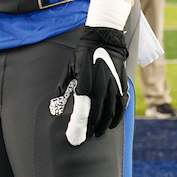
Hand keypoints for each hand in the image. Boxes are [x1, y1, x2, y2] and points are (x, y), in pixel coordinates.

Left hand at [52, 26, 128, 145]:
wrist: (104, 38)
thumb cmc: (83, 55)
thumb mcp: (69, 70)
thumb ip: (62, 90)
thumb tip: (54, 109)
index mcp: (85, 83)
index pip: (82, 111)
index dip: (79, 126)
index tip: (75, 138)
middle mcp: (100, 86)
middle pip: (97, 114)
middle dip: (91, 128)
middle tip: (85, 136)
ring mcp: (113, 86)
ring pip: (110, 112)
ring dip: (104, 125)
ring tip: (97, 133)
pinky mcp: (121, 84)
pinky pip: (121, 105)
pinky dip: (117, 117)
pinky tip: (112, 124)